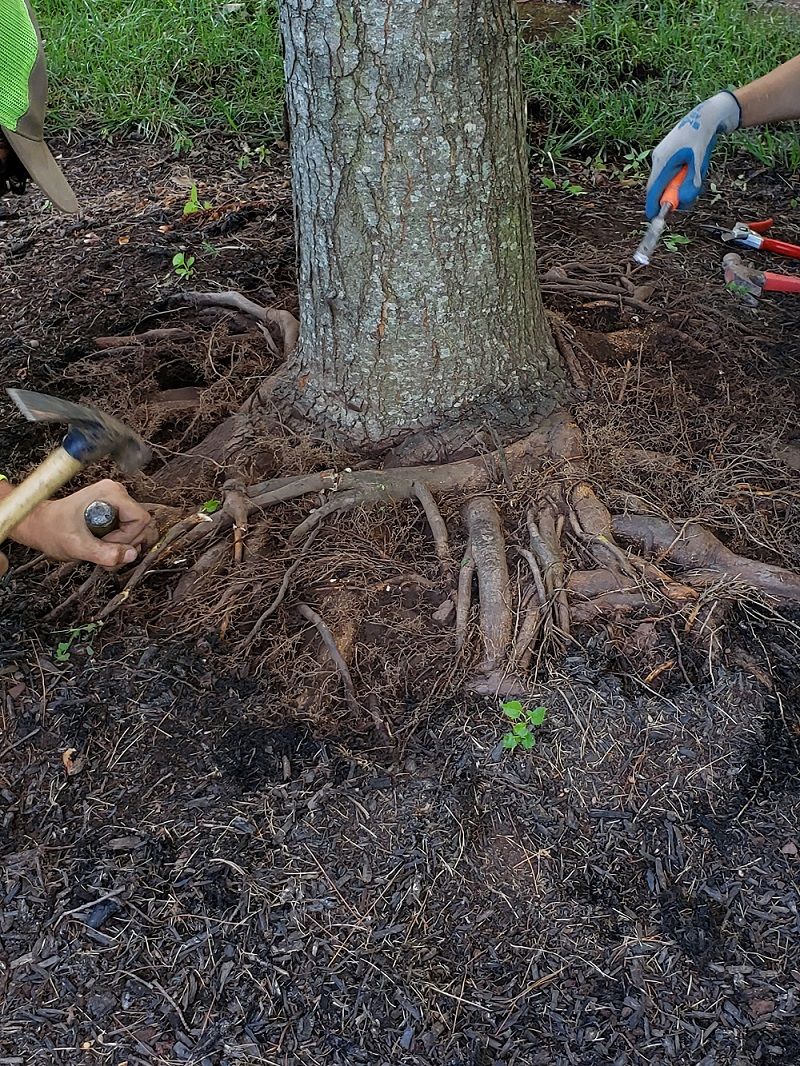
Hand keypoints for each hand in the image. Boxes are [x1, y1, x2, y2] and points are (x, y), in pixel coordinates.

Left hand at [10, 480, 155, 568]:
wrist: (42, 526)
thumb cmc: (52, 529)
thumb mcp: (77, 545)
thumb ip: (104, 553)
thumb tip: (131, 555)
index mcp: (110, 493)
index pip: (139, 519)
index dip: (127, 537)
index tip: (106, 543)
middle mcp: (116, 494)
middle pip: (141, 527)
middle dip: (124, 545)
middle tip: (102, 551)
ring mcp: (117, 503)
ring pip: (137, 532)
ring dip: (122, 549)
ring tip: (100, 552)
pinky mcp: (115, 513)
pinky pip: (129, 533)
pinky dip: (119, 546)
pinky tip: (102, 549)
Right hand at [645, 91, 740, 218]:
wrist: (705, 116)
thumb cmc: (702, 137)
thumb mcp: (699, 162)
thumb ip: (691, 182)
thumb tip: (683, 201)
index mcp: (662, 162)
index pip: (653, 191)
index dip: (653, 206)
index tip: (654, 218)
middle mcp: (658, 159)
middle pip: (658, 187)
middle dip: (671, 195)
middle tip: (689, 195)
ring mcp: (660, 156)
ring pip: (665, 180)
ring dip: (678, 184)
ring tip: (696, 170)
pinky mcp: (666, 154)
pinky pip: (668, 173)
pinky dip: (679, 176)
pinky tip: (692, 165)